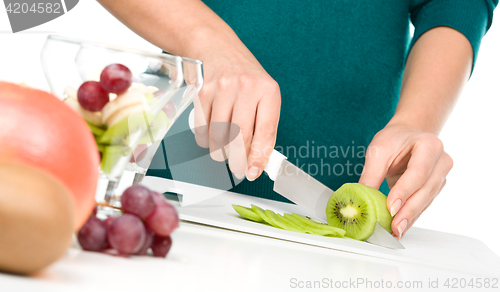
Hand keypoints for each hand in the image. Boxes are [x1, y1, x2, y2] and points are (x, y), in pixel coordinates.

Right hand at [193, 36, 280, 180]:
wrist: (219, 50)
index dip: (258, 157)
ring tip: (225, 153)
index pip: (265, 132)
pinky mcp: (202, 93)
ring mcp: (222, 89)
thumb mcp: (263, 96)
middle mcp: (246, 88)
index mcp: (268, 91)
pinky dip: (206, 142)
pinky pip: (202, 130)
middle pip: (239, 138)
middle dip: (238, 162)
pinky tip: (212, 139)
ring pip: (218, 137)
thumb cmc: (246, 78)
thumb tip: (258, 161)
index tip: (253, 172)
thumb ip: (263, 126)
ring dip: (220, 153)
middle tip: (238, 170)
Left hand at [358, 122, 452, 239]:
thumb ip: (371, 173)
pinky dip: (410, 217)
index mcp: (429, 145)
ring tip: (394, 232)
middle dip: (408, 211)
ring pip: (425, 201)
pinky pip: (422, 205)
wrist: (408, 136)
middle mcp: (441, 161)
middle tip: (393, 227)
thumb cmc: (395, 140)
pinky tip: (399, 228)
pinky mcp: (435, 189)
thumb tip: (360, 197)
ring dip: (409, 218)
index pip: (418, 172)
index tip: (391, 207)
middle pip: (425, 190)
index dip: (404, 191)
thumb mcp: (378, 151)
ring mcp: (441, 176)